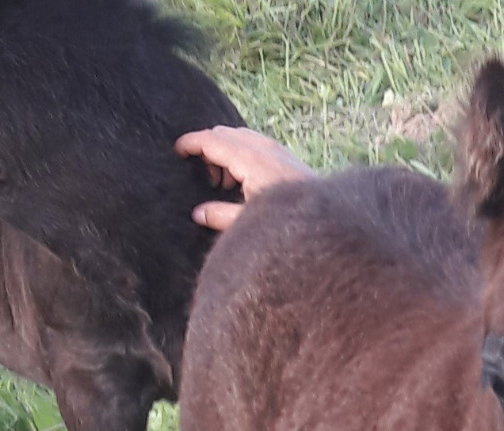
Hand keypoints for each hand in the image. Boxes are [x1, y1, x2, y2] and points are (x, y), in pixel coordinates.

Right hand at [174, 126, 314, 229]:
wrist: (326, 220)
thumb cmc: (287, 223)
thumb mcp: (248, 223)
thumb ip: (220, 216)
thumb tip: (198, 213)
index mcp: (251, 160)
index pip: (213, 140)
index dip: (192, 143)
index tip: (177, 150)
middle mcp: (263, 148)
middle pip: (224, 133)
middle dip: (208, 149)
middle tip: (204, 178)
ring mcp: (276, 149)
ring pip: (239, 136)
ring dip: (225, 153)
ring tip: (223, 184)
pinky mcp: (284, 156)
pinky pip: (253, 143)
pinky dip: (240, 154)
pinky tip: (242, 181)